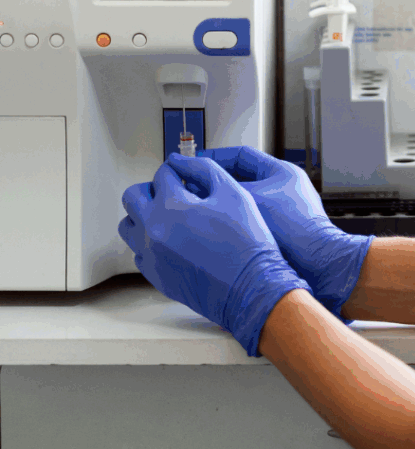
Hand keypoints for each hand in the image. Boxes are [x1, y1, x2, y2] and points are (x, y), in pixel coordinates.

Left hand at [118, 154, 311, 355]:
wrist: (251, 287)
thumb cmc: (247, 242)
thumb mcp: (234, 194)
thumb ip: (205, 170)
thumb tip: (180, 161)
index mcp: (172, 206)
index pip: (162, 174)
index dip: (178, 170)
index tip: (187, 175)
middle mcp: (154, 230)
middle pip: (133, 197)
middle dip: (153, 188)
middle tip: (173, 192)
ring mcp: (152, 255)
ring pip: (129, 225)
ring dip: (144, 214)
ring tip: (169, 215)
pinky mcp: (156, 275)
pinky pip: (139, 251)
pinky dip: (150, 241)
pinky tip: (174, 240)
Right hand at [201, 147, 372, 319]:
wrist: (319, 262)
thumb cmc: (295, 228)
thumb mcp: (252, 200)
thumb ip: (226, 188)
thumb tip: (202, 184)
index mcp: (281, 172)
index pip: (241, 155)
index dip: (215, 158)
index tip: (195, 163)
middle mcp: (285, 188)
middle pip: (243, 178)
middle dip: (217, 183)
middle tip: (193, 187)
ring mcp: (285, 210)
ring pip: (246, 202)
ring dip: (226, 205)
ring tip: (203, 209)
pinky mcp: (283, 231)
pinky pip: (253, 221)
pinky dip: (236, 223)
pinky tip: (221, 231)